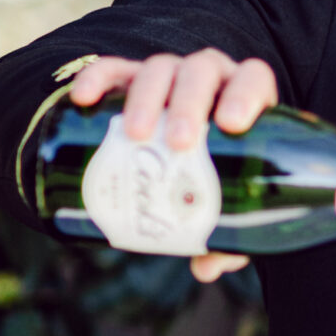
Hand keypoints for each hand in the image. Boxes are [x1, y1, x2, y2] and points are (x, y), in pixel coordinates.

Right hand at [68, 49, 277, 283]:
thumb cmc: (216, 185)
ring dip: (148, 96)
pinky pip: (113, 70)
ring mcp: (169, 77)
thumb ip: (228, 237)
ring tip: (137, 134)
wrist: (183, 162)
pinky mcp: (130, 79)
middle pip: (202, 72)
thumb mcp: (229, 209)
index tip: (231, 124)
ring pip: (160, 68)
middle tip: (178, 143)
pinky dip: (99, 77)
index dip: (245, 93)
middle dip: (189, 103)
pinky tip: (84, 98)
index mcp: (245, 101)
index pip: (252, 80)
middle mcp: (209, 81)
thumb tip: (207, 267)